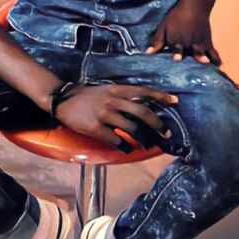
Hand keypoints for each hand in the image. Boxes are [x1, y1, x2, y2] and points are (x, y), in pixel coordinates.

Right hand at [55, 83, 178, 147]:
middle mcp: (113, 101)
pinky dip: (125, 146)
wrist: (63, 99)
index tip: (174, 100)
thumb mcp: (106, 90)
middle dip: (157, 124)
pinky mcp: (95, 128)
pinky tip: (128, 149)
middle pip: (142, 112)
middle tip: (165, 132)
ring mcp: (104, 114)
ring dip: (143, 139)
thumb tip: (142, 105)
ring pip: (131, 128)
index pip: (143, 91)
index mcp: (117, 89)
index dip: (160, 96)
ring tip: (148, 145)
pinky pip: (115, 140)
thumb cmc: (87, 95)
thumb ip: (122, 97)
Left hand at [147, 1, 221, 64]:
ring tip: (208, 66)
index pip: (176, 50)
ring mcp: (199, 43)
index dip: (177, 55)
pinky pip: (213, 52)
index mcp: (177, 40)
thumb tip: (147, 53)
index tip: (177, 59)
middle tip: (199, 62)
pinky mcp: (208, 42)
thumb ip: (157, 41)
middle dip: (195, 57)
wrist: (194, 5)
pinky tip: (218, 66)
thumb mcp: (164, 26)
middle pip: (192, 52)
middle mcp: (189, 43)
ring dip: (205, 60)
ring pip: (203, 53)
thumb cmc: (176, 16)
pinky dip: (216, 59)